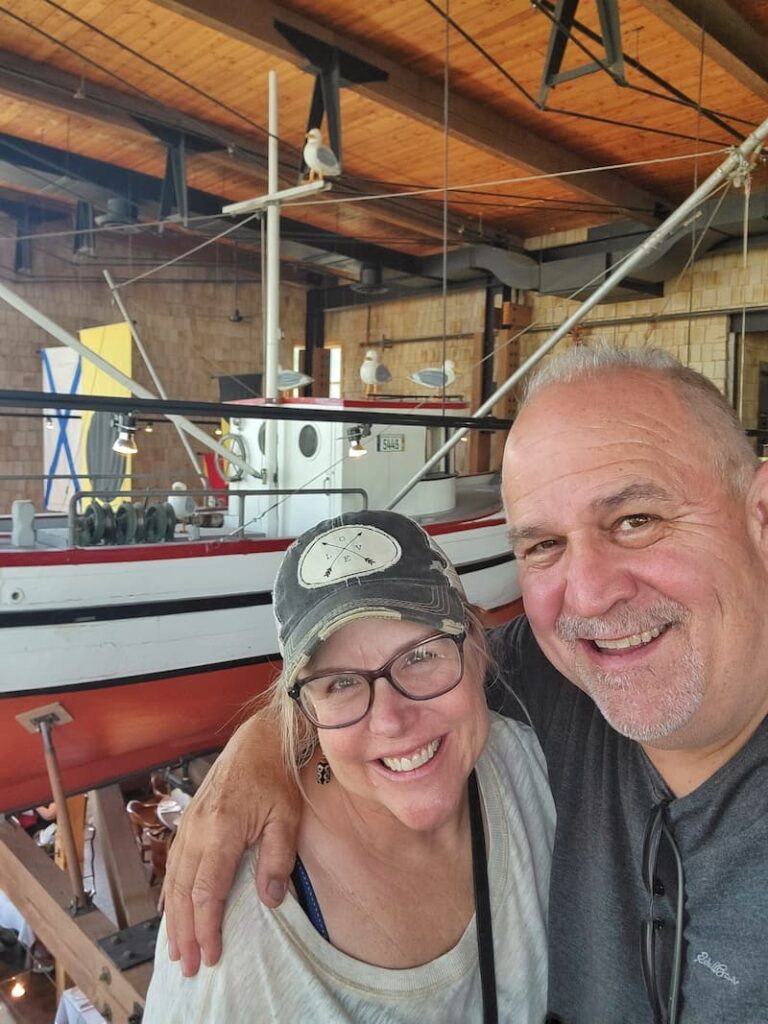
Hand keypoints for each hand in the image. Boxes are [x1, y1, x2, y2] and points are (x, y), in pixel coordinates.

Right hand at [161, 714, 300, 975]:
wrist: (258, 740)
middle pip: (182, 891)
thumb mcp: (287, 817)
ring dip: (173, 916)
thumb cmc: (275, 777)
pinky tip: (172, 909)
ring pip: (172, 879)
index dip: (207, 927)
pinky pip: (173, 863)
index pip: (207, 891)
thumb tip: (269, 899)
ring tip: (177, 947)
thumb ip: (277, 859)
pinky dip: (170, 891)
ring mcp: (188, 823)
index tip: (211, 954)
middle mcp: (197, 829)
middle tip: (189, 964)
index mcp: (222, 830)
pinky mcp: (188, 820)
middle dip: (185, 931)